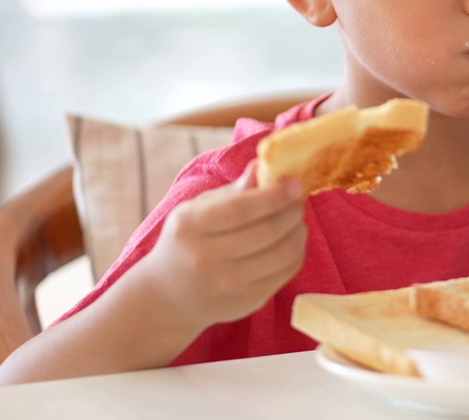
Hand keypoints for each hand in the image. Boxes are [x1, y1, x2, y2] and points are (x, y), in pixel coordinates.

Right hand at [136, 161, 308, 330]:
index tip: (295, 183)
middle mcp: (206, 259)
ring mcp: (228, 285)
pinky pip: (286, 272)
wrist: (169, 296)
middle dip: (292, 211)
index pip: (240, 210)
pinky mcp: (248, 301)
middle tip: (299, 198)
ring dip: (299, 230)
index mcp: (190, 228)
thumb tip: (263, 166)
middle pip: (267, 231)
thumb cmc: (187, 242)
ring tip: (296, 218)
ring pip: (283, 254)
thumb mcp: (197, 210)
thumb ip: (231, 191)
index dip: (274, 195)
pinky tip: (292, 239)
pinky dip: (297, 251)